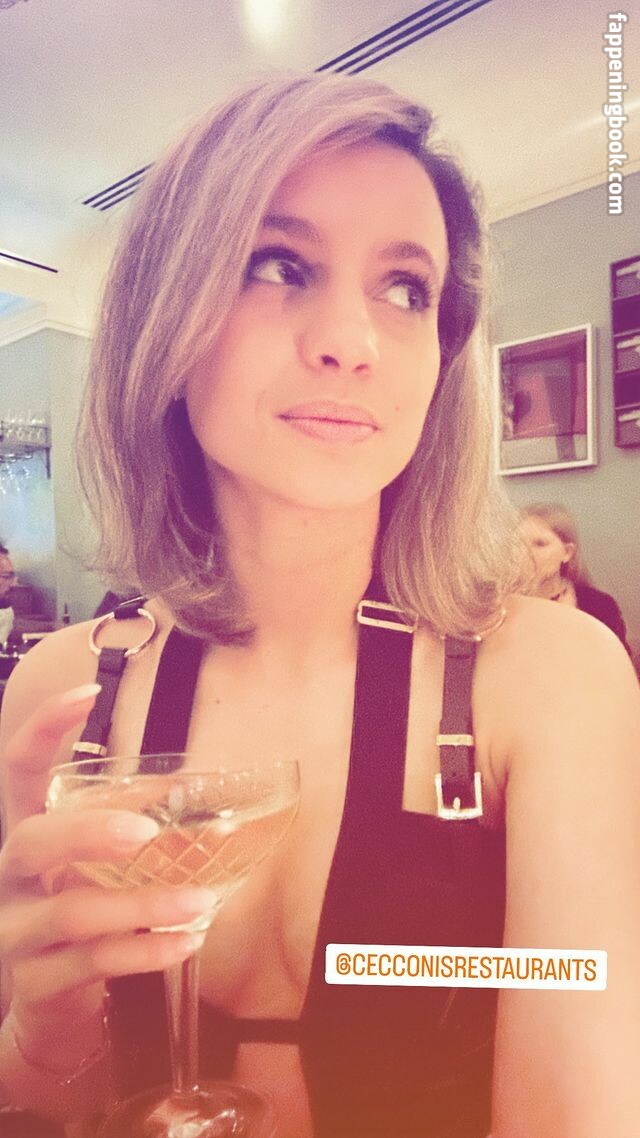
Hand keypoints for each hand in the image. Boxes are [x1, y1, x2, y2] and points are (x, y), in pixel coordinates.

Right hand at [0, 685, 213, 1059]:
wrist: (51, 1004)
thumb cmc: (79, 908)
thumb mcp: (92, 863)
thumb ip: (124, 824)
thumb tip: (189, 789)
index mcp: (25, 831)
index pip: (19, 770)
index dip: (42, 728)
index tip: (87, 692)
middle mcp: (9, 877)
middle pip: (32, 842)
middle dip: (87, 832)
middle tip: (146, 830)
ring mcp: (15, 932)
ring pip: (71, 913)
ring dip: (142, 904)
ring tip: (199, 900)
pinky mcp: (37, 983)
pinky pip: (93, 964)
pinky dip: (145, 952)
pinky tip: (187, 940)